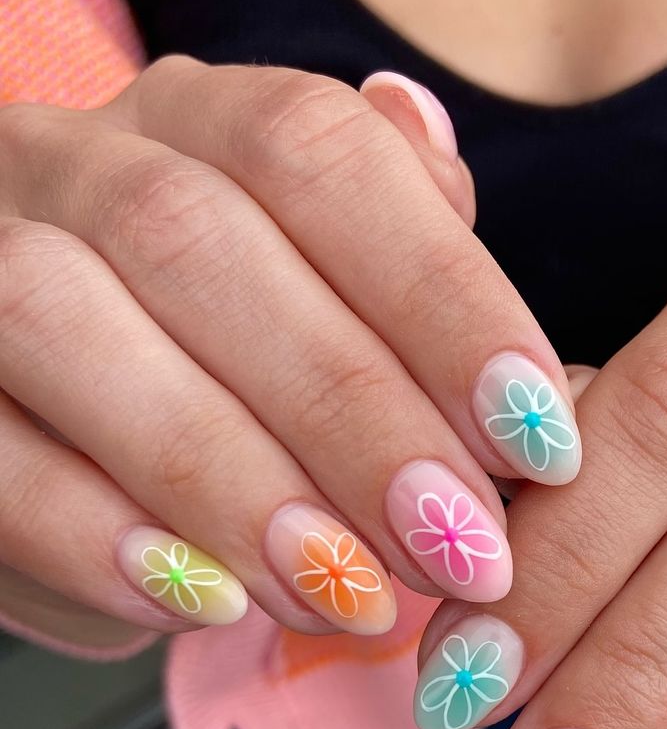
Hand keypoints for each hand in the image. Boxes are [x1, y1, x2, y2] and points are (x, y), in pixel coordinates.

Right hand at [0, 60, 579, 641]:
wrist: (72, 439)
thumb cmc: (235, 372)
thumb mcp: (334, 313)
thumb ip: (406, 270)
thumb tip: (468, 220)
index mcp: (201, 123)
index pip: (320, 154)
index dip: (440, 296)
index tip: (538, 436)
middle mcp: (76, 159)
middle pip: (202, 239)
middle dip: (353, 414)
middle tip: (456, 547)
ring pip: (66, 317)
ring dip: (229, 477)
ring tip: (346, 594)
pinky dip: (93, 534)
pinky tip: (204, 605)